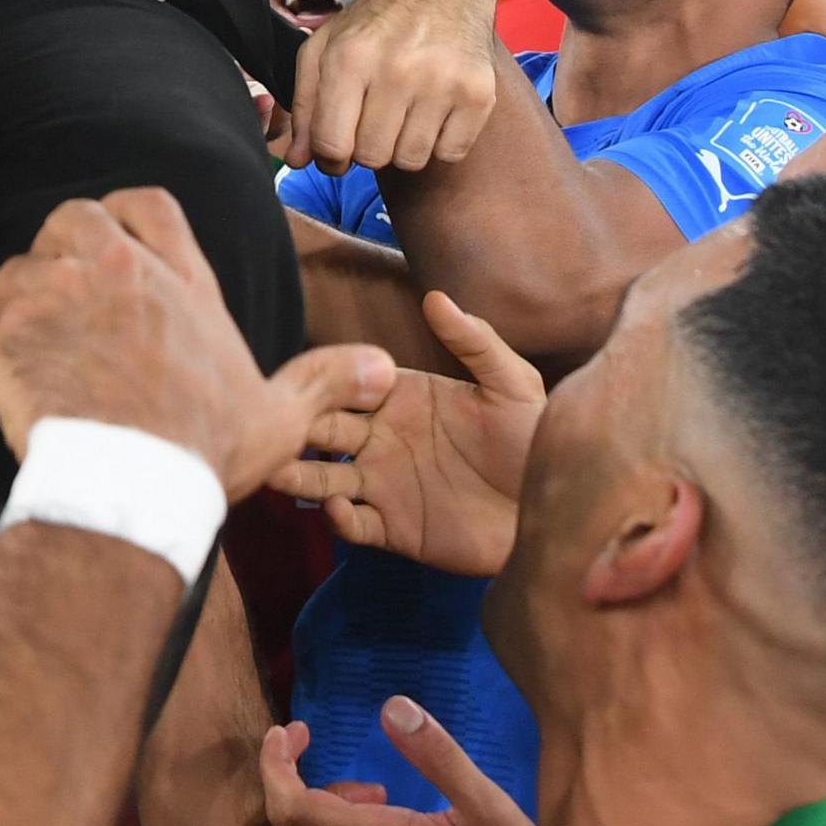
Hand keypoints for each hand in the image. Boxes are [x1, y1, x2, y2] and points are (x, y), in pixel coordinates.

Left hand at [0, 187, 396, 499]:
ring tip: (9, 362)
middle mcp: (114, 274)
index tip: (115, 244)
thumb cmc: (204, 449)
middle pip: (70, 222)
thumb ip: (323, 380)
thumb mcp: (278, 416)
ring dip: (5, 315)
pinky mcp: (4, 342)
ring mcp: (54, 300)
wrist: (135, 484)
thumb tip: (384, 368)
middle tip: (57, 302)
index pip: (149, 205)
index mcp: (179, 282)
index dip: (127, 216)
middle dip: (56, 254)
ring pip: (11, 277)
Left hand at [258, 703, 536, 825]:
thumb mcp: (487, 807)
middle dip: (289, 774)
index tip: (290, 728)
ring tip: (370, 786)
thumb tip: (394, 706)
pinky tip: (381, 805)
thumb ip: (440, 758)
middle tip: (305, 736)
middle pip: (291, 821)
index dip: (275, 767)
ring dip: (317, 798)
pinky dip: (338, 815)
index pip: (292, 810)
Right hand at [270, 292, 540, 576]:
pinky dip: (339, 517)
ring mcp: (384, 484)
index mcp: (402, 397)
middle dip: (297, 424)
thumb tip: (435, 297)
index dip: (327, 379)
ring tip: (277, 469)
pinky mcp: (394, 529)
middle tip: (274, 422)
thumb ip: (475, 342)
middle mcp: (382, 438)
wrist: (551, 510)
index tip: (310, 378)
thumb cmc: (535, 440)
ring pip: (324, 475)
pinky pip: (354, 524)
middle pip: (324, 427)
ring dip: (298, 472)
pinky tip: (338, 506)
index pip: (349, 382)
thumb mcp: (512, 385)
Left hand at [292, 0, 500, 175]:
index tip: (340, 144)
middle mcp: (397, 69)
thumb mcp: (325, 47)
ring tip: (407, 109)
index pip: (332, 144)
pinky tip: (436, 109)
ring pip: (412, 160)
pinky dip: (441, 141)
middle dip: (369, 145)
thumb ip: (305, 105)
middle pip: (372, 157)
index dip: (330, 156)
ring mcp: (442, 82)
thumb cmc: (376, 21)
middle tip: (377, 116)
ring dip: (405, 145)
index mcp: (349, 57)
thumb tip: (297, 161)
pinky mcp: (478, 94)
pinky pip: (451, 153)